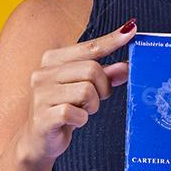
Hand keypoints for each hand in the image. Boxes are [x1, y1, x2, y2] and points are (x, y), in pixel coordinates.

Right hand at [17, 18, 136, 162]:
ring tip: (81, 111)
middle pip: (92, 69)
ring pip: (87, 91)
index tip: (132, 30)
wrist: (38, 141)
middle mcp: (43, 73)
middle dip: (103, 88)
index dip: (111, 40)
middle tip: (95, 101)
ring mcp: (41, 94)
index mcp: (52, 60)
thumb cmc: (63, 110)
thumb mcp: (85, 90)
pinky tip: (74, 122)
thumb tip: (126, 66)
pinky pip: (76, 113)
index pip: (88, 47)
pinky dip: (82, 119)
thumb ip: (104, 76)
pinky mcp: (42, 115)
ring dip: (92, 105)